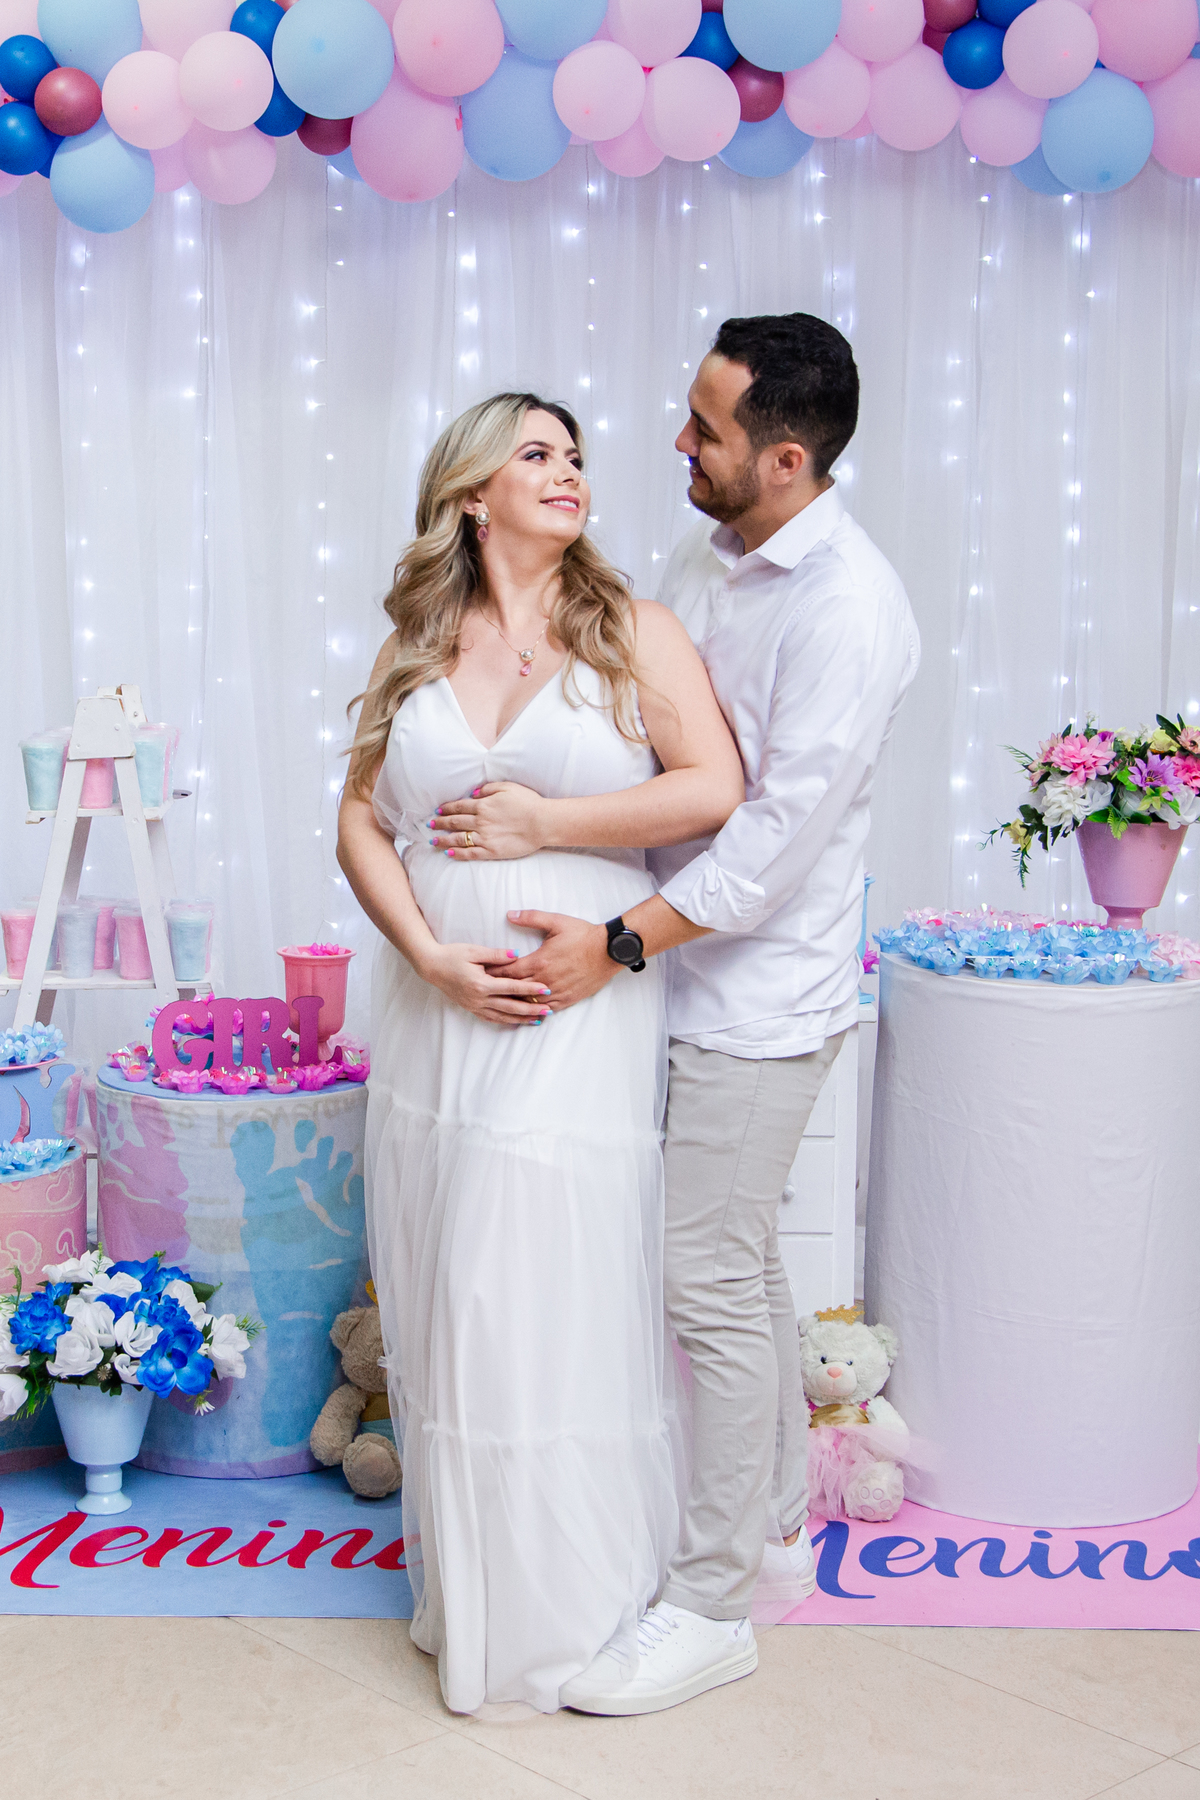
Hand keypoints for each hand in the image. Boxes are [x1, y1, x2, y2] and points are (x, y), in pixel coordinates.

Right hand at [419, 942, 551, 1026]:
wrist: (432, 966)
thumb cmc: (453, 955)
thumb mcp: (475, 951)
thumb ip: (497, 955)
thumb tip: (517, 954)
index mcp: (481, 983)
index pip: (511, 987)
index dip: (530, 989)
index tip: (546, 988)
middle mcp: (479, 998)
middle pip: (510, 1007)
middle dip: (531, 1009)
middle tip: (548, 1011)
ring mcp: (475, 1005)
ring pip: (502, 1016)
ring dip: (521, 1019)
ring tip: (538, 1020)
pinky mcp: (471, 1008)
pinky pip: (491, 1018)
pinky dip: (506, 1021)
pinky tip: (517, 1022)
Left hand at [430, 783, 549, 860]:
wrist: (542, 822)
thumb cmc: (528, 802)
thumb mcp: (507, 787)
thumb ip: (488, 788)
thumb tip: (473, 793)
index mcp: (483, 805)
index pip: (458, 807)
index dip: (446, 809)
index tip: (437, 811)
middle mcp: (480, 821)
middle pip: (454, 822)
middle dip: (440, 823)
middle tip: (429, 825)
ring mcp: (485, 837)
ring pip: (458, 838)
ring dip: (443, 839)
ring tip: (433, 840)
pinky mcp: (491, 851)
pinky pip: (470, 853)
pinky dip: (458, 853)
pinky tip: (449, 852)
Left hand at [496, 911, 614, 1010]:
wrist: (609, 950)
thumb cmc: (583, 935)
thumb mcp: (557, 921)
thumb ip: (531, 918)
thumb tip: (510, 914)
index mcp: (539, 961)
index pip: (508, 971)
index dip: (494, 972)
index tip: (481, 973)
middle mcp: (545, 980)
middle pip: (515, 989)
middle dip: (499, 988)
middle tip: (485, 989)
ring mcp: (557, 992)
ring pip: (529, 1002)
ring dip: (515, 1002)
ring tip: (501, 1002)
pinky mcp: (568, 999)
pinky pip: (546, 1009)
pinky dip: (534, 1010)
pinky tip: (526, 1011)